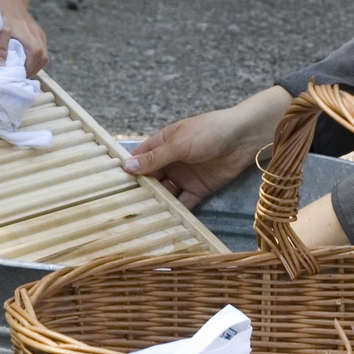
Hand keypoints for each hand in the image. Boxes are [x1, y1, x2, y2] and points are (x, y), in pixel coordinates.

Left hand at [0, 6, 47, 76]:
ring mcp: (38, 32)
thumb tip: (0, 66)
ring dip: (33, 63)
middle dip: (33, 69)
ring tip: (20, 68)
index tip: (18, 76)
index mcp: (29, 34)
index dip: (30, 68)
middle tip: (18, 75)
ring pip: (43, 54)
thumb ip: (0, 47)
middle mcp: (37, 34)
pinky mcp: (37, 31)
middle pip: (43, 57)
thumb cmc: (0, 11)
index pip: (37, 56)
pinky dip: (33, 56)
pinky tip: (22, 58)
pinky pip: (40, 47)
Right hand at [123, 86, 292, 206]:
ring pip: (166, 192)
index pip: (140, 158)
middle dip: (140, 191)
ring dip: (157, 203)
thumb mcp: (179, 143)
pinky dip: (176, 211)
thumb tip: (126, 166)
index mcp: (163, 143)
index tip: (109, 186)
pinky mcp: (199, 189)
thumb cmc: (208, 132)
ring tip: (141, 219)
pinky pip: (184, 202)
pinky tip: (165, 221)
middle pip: (151, 178)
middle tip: (123, 209)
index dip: (127, 170)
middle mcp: (171, 161)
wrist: (244, 138)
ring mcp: (185, 176)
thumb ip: (155, 158)